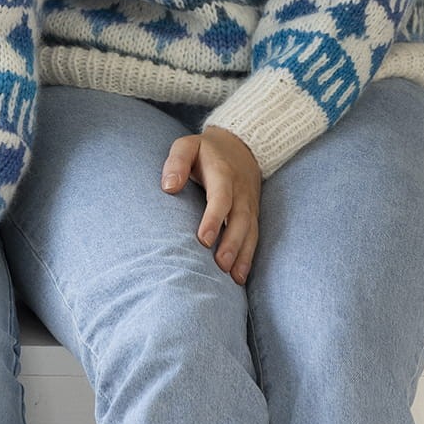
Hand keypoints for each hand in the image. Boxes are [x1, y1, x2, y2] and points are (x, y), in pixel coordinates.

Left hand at [161, 126, 261, 284]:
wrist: (240, 145)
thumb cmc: (205, 150)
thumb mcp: (187, 145)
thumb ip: (176, 162)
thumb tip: (169, 186)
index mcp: (223, 173)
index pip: (221, 197)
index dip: (214, 218)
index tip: (204, 239)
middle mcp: (240, 190)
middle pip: (240, 218)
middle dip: (232, 243)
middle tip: (220, 265)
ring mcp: (249, 203)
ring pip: (250, 231)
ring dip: (242, 255)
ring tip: (232, 278)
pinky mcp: (253, 214)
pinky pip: (254, 236)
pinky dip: (249, 256)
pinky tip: (240, 277)